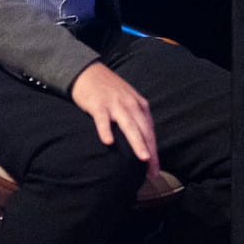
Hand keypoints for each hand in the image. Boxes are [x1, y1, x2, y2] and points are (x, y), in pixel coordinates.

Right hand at [69, 62, 159, 177]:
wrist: (88, 71)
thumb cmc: (108, 90)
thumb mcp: (127, 101)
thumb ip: (135, 118)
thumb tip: (142, 141)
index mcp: (139, 106)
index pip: (150, 131)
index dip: (154, 150)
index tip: (155, 170)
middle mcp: (131, 105)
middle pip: (144, 130)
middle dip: (150, 151)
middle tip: (153, 171)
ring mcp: (115, 104)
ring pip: (129, 125)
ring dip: (137, 142)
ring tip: (143, 158)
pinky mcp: (98, 104)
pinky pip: (102, 119)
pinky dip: (106, 129)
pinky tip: (108, 142)